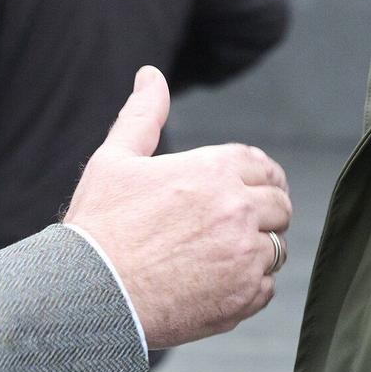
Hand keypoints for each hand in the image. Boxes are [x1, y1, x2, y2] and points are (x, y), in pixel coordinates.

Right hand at [65, 67, 292, 348]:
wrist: (90, 296)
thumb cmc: (98, 226)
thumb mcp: (114, 159)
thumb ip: (142, 114)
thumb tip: (150, 75)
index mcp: (213, 170)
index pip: (264, 167)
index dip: (260, 178)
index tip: (252, 189)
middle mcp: (237, 209)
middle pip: (280, 206)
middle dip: (263, 213)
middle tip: (235, 225)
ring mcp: (244, 255)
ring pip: (276, 248)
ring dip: (256, 251)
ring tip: (219, 258)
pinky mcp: (243, 296)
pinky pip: (266, 287)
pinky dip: (247, 287)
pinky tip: (214, 285)